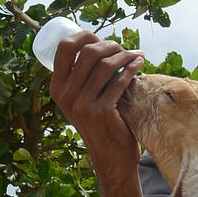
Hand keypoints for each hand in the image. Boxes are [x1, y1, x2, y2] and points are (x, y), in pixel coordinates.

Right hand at [50, 32, 145, 196]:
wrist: (112, 161)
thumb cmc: (103, 129)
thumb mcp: (83, 105)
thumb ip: (83, 83)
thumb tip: (100, 49)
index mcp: (57, 89)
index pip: (65, 48)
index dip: (84, 36)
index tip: (101, 38)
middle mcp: (66, 96)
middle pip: (88, 53)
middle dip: (109, 44)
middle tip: (124, 48)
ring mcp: (83, 104)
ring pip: (105, 65)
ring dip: (124, 55)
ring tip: (135, 55)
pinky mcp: (103, 112)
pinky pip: (119, 81)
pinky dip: (132, 69)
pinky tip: (140, 64)